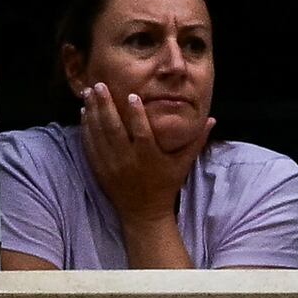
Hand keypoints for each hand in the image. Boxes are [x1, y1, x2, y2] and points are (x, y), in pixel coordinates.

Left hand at [77, 73, 203, 224]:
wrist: (144, 212)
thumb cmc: (166, 185)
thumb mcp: (183, 164)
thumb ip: (197, 140)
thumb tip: (213, 119)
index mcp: (149, 157)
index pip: (142, 132)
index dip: (136, 114)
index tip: (131, 94)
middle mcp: (128, 160)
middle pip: (114, 129)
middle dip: (105, 106)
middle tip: (99, 85)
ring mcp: (111, 165)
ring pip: (98, 135)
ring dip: (93, 112)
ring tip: (89, 92)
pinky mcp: (99, 169)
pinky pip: (90, 146)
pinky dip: (86, 128)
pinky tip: (84, 112)